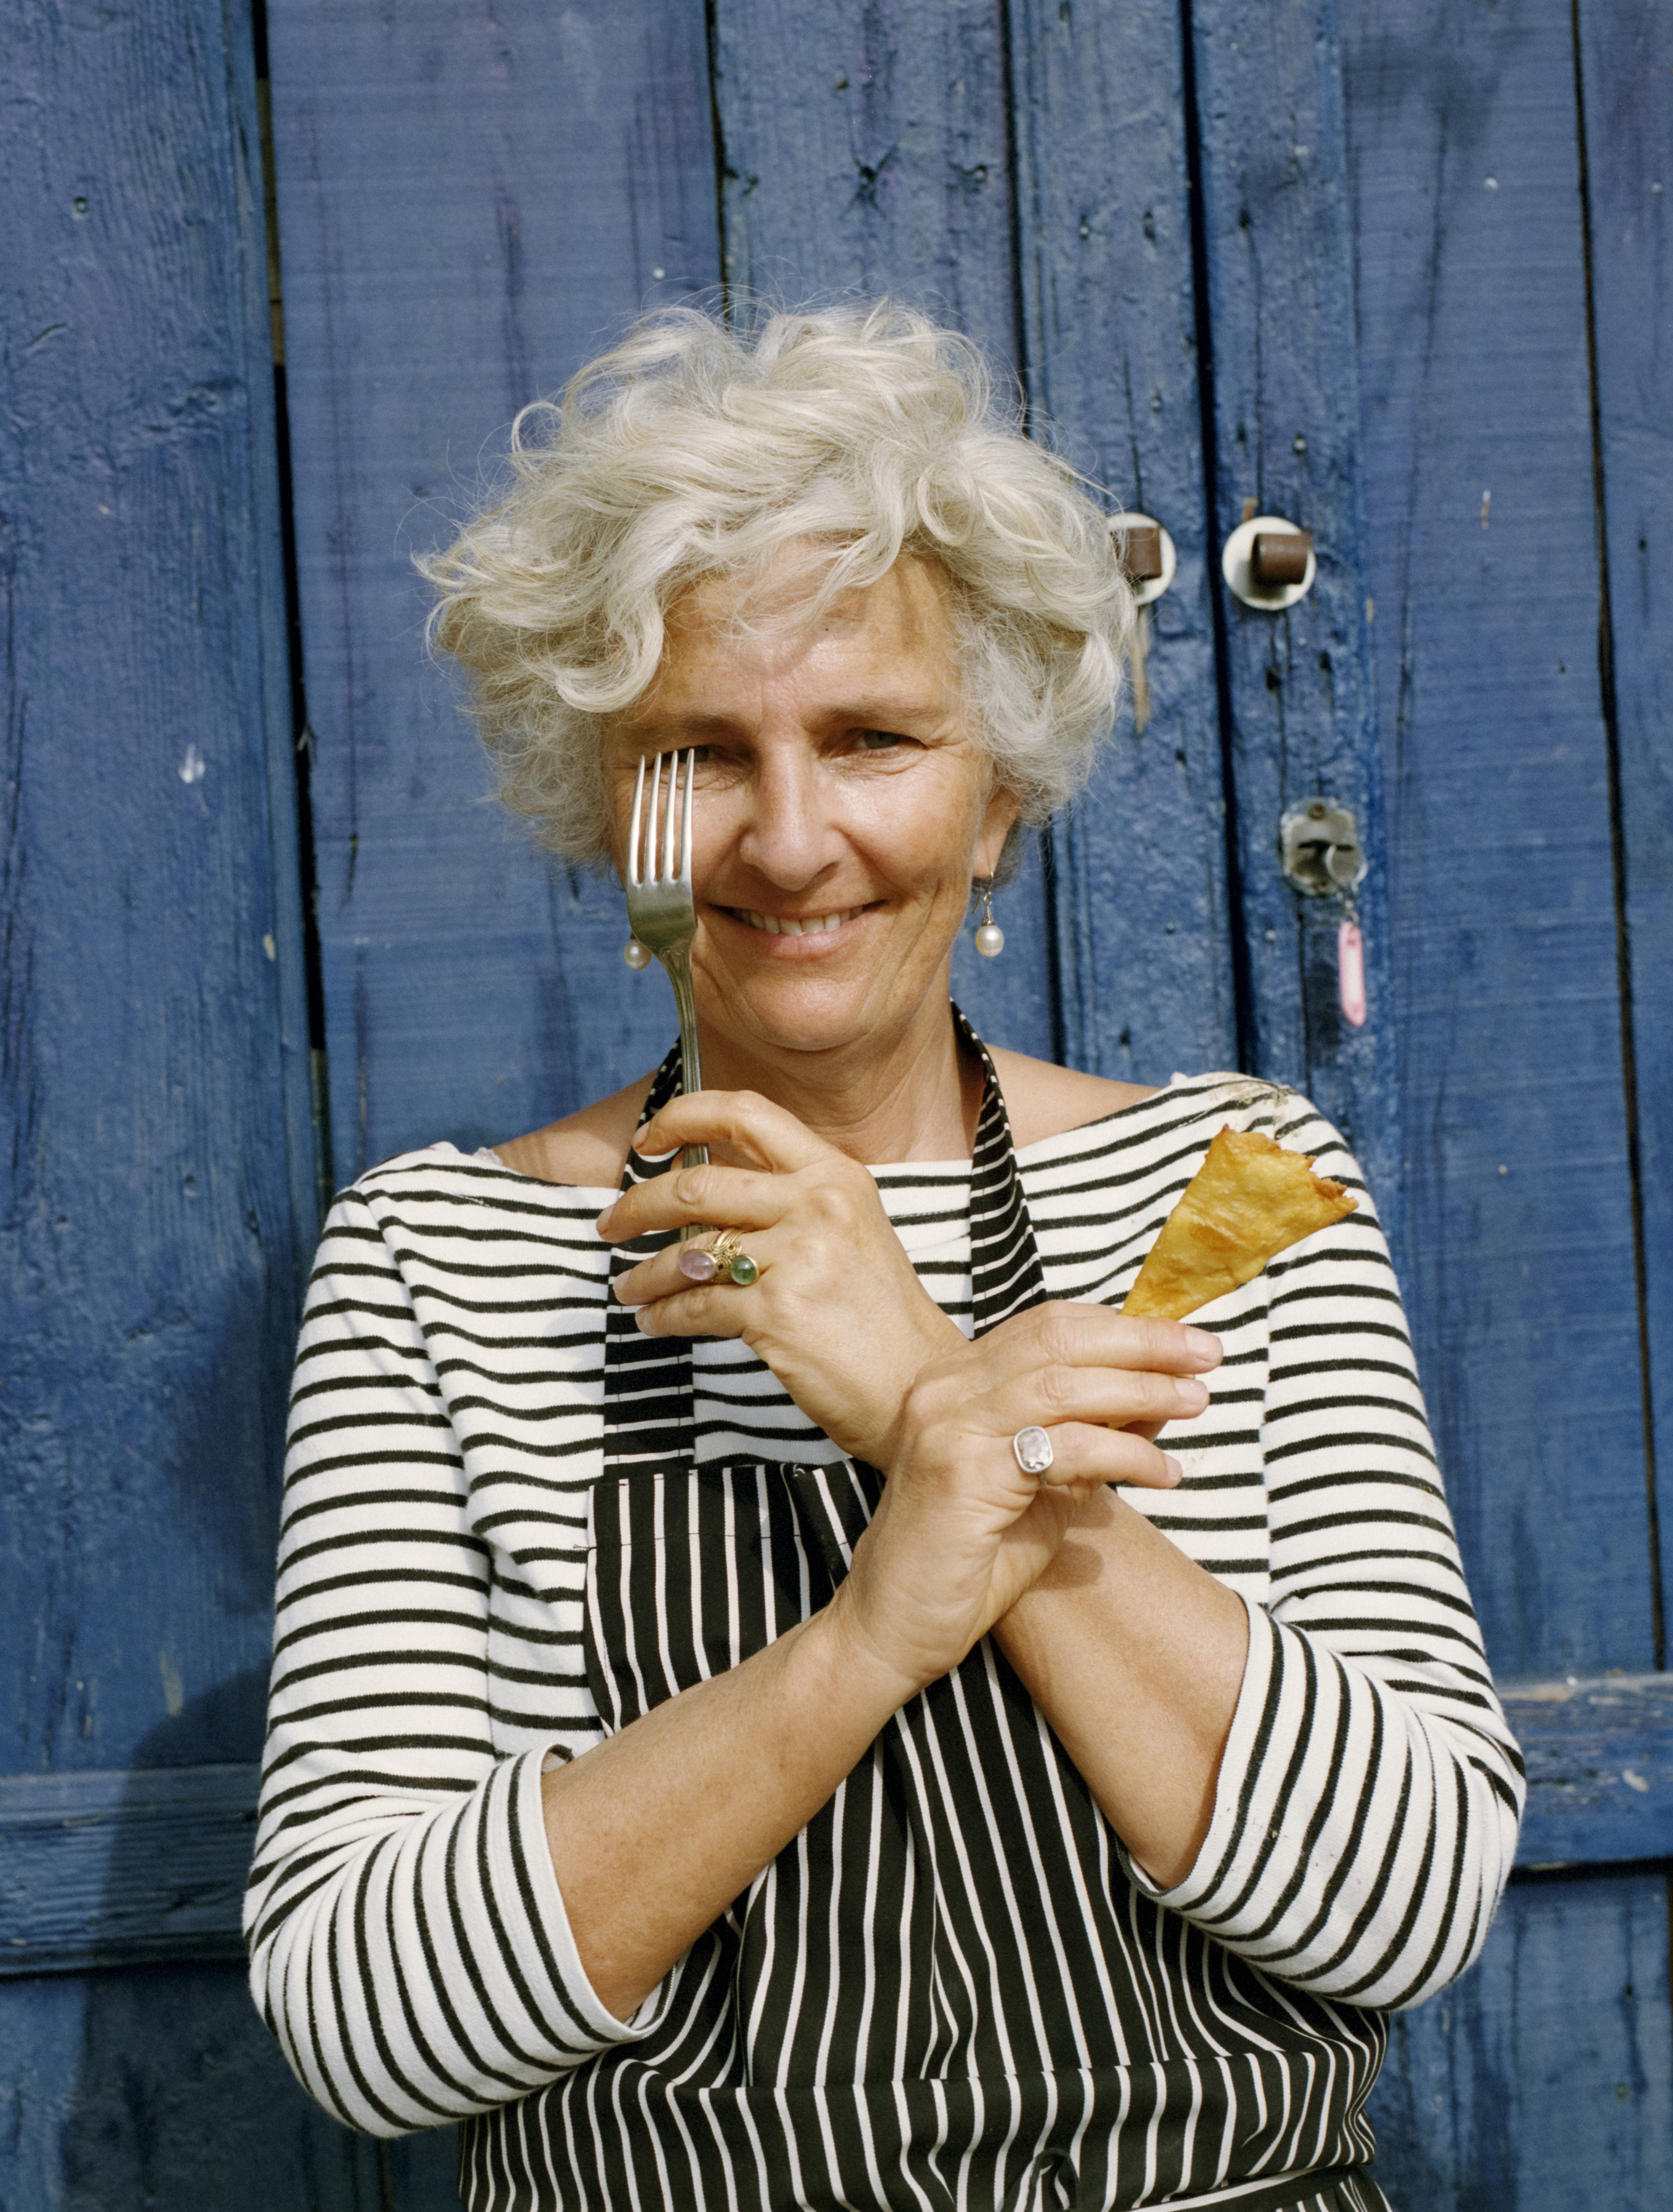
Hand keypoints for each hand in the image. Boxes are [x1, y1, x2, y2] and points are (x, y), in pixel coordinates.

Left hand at [596, 1088, 967, 1465]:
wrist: (918, 1387)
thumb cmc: (876, 1318)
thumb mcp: (847, 1231)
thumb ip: (787, 1198)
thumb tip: (699, 1182)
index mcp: (835, 1174)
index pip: (746, 1113)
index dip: (684, 1116)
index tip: (648, 1140)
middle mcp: (819, 1203)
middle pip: (698, 1183)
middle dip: (637, 1204)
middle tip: (610, 1224)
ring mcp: (799, 1255)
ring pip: (689, 1251)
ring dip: (644, 1272)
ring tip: (629, 1289)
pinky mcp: (777, 1310)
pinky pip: (695, 1305)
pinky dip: (663, 1314)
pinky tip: (655, 1321)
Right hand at [828, 1302, 1221, 1697]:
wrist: (895, 1627)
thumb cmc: (969, 1561)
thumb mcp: (1042, 1486)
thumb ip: (1090, 1438)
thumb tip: (1161, 1400)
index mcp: (957, 1381)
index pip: (1049, 1325)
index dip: (1124, 1325)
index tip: (1185, 1339)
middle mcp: (945, 1389)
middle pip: (1060, 1338)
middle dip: (1143, 1342)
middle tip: (1207, 1354)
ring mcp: (948, 1426)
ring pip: (1064, 1384)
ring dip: (1142, 1390)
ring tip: (1196, 1403)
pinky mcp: (960, 1473)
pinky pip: (1062, 1448)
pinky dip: (1124, 1453)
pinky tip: (1161, 1471)